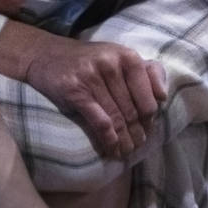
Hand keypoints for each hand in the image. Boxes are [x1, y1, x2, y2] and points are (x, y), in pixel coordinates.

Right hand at [25, 37, 166, 158]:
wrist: (45, 55)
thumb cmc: (88, 61)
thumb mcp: (118, 57)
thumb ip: (146, 71)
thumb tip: (162, 97)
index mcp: (127, 56)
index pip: (148, 97)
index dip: (149, 119)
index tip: (146, 131)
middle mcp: (111, 64)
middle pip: (131, 110)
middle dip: (136, 133)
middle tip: (137, 147)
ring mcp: (91, 77)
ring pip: (116, 118)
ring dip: (123, 140)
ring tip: (126, 152)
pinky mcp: (74, 91)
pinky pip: (98, 120)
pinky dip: (108, 137)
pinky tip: (111, 148)